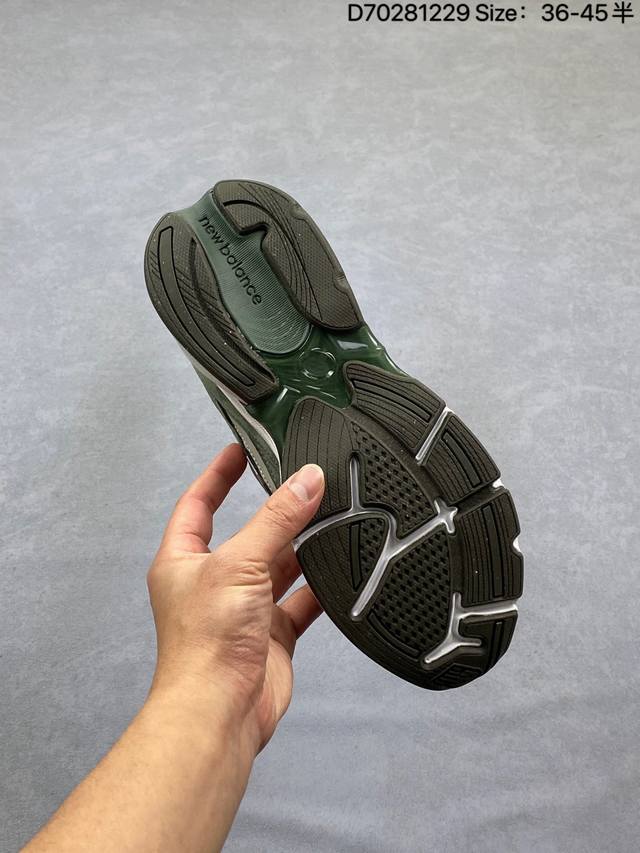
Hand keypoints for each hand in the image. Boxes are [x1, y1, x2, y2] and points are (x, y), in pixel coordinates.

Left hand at [146, 444, 324, 752]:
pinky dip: (318, 589)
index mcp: (184, 561)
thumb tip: (305, 480)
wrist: (219, 712)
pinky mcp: (271, 635)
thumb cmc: (205, 645)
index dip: (217, 475)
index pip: (198, 504)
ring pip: (277, 567)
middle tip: (303, 483)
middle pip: (247, 534)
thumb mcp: (239, 564)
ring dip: (301, 549)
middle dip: (274, 513)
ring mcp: (243, 609)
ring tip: (329, 519)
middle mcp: (212, 583)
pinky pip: (300, 602)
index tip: (239, 450)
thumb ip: (276, 520)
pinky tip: (338, 573)